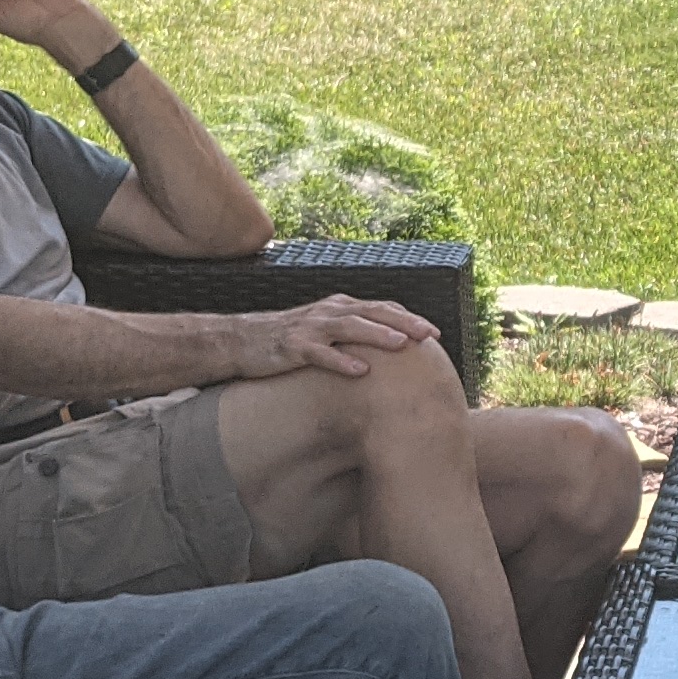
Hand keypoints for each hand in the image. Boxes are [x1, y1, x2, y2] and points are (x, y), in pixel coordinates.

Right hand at [233, 295, 435, 379]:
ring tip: (401, 344)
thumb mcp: (325, 332)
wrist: (242, 340)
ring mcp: (310, 328)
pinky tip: (360, 371)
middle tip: (429, 335)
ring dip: (376, 334)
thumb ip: (353, 335)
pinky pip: (319, 353)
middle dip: (402, 322)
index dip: (408, 318)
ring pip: (348, 327)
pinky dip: (340, 360)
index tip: (434, 333)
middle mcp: (328, 313)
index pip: (380, 307)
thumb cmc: (290, 339)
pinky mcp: (293, 346)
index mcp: (340, 308)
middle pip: (371, 312)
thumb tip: (387, 351)